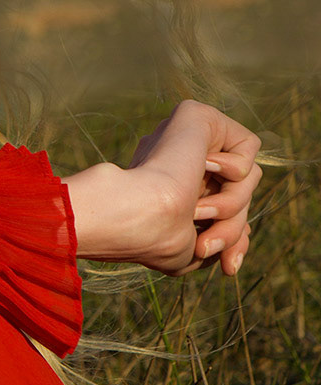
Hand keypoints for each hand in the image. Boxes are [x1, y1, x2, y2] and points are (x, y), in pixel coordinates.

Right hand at [63, 100, 261, 275]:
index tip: (227, 267)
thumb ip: (218, 237)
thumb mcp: (192, 250)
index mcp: (169, 190)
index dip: (233, 237)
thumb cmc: (152, 236)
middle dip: (232, 228)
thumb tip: (244, 234)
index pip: (220, 209)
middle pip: (235, 196)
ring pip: (245, 177)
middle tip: (206, 248)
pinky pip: (248, 146)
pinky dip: (236, 168)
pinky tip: (202, 166)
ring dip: (232, 203)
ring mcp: (186, 140)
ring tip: (199, 211)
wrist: (137, 213)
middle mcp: (176, 163)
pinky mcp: (198, 117)